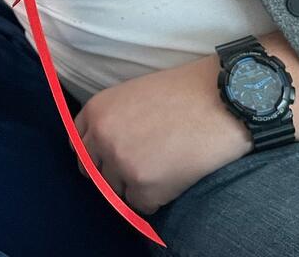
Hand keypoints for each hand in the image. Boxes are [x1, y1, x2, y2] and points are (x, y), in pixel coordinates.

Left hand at [74, 54, 250, 213]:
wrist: (219, 102)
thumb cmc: (181, 94)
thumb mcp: (132, 96)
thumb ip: (112, 119)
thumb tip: (104, 148)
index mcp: (96, 110)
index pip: (79, 144)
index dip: (96, 153)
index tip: (111, 157)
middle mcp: (101, 137)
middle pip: (91, 171)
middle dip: (110, 173)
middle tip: (138, 166)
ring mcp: (120, 163)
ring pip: (115, 192)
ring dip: (134, 186)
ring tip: (163, 166)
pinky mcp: (143, 187)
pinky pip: (141, 205)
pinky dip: (157, 198)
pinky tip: (174, 176)